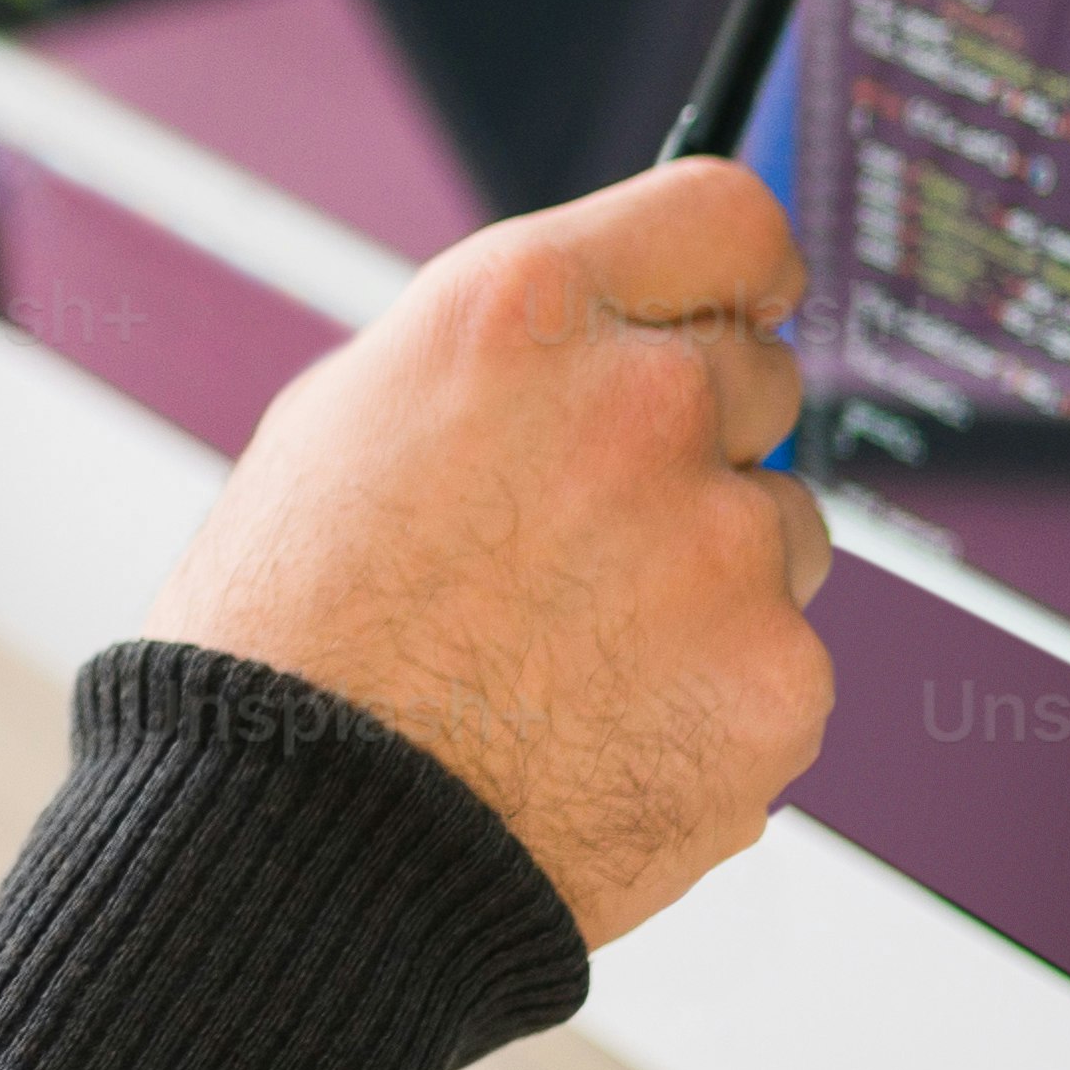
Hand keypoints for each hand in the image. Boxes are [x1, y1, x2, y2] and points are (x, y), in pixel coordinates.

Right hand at [150, 157, 829, 940]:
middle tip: (589, 540)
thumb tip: (605, 344)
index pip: (725, 219)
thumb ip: (507, 364)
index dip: (735, 274)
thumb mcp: (345, 423)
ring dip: (711, 579)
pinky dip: (715, 702)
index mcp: (523, 312)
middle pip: (760, 378)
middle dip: (698, 442)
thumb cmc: (288, 648)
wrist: (296, 850)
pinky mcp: (775, 682)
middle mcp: (641, 402)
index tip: (743, 308)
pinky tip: (601, 737)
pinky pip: (779, 665)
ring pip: (781, 531)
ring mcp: (722, 545)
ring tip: (570, 661)